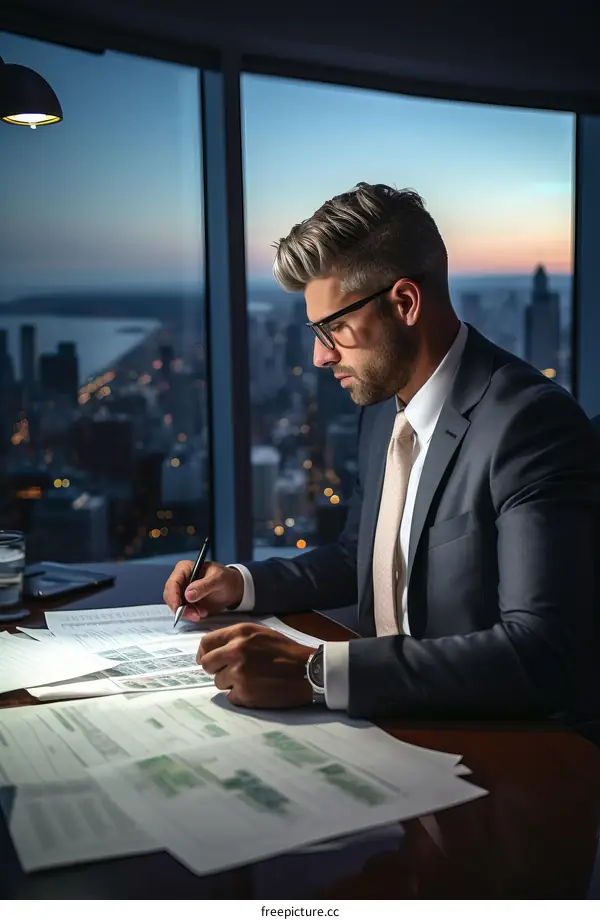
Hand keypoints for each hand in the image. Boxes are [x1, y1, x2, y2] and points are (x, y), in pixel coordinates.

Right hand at [163, 560, 243, 621]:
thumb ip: (204, 586)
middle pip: (170, 596)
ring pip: (175, 605)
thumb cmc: (226, 578)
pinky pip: (182, 610)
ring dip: (186, 612)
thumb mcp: (218, 579)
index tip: (178, 608)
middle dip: (180, 608)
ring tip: (202, 613)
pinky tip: (201, 613)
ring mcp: (182, 591)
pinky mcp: (186, 601)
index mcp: (185, 568)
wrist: (232, 589)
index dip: (173, 596)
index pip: (172, 582)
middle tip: (194, 614)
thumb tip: (188, 595)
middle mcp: (181, 579)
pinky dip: (190, 614)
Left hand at [197, 622, 313, 707]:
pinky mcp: (244, 693)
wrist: (309, 671)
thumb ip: (237, 638)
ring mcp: (238, 673)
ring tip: (251, 679)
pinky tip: (256, 689)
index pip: (206, 643)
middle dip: (216, 669)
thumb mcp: (261, 634)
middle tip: (230, 671)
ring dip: (230, 683)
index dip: (205, 653)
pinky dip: (240, 695)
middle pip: (207, 664)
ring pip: (218, 682)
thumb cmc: (287, 652)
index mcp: (240, 633)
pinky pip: (231, 696)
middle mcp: (235, 651)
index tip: (208, 659)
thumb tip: (214, 648)